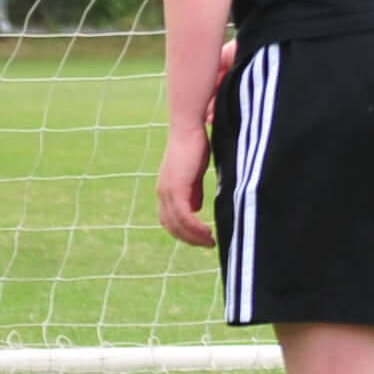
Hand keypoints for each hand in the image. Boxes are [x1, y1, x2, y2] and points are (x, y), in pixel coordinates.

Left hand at [157, 124, 215, 247]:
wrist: (189, 129)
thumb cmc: (194, 147)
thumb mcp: (194, 174)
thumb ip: (194, 191)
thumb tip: (196, 209)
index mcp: (166, 190)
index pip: (169, 220)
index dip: (184, 233)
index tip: (201, 239)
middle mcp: (163, 193)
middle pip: (171, 227)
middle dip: (190, 239)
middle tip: (208, 245)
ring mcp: (167, 191)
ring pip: (178, 224)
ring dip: (194, 237)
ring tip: (211, 242)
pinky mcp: (176, 188)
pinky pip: (184, 216)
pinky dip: (195, 228)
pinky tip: (208, 232)